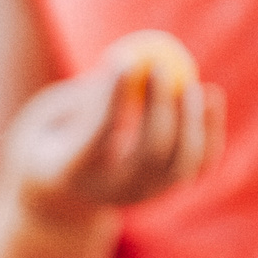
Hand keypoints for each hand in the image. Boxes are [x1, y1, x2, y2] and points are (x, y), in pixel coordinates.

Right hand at [1, 43, 225, 229]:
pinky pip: (201, 165)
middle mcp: (112, 192)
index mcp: (71, 174)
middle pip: (150, 154)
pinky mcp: (166, 188)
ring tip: (193, 85)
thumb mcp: (46, 119)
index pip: (98, 137)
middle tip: (159, 66)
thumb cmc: (50, 142)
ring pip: (182, 164)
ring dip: (192, 121)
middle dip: (160, 108)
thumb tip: (128, 62)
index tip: (125, 59)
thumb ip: (84, 97)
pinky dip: (211, 131)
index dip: (113, 98)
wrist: (63, 197)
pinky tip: (210, 97)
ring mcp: (144, 194)